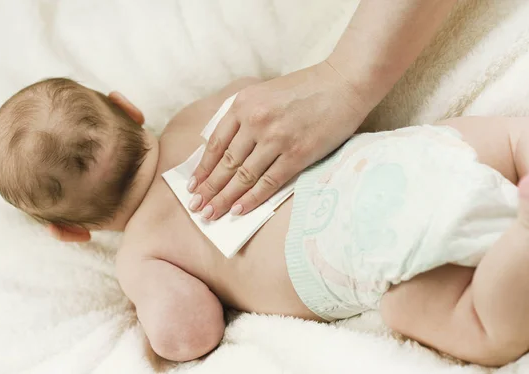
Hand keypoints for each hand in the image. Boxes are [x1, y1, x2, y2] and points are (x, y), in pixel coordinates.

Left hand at [189, 60, 373, 219]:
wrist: (343, 83)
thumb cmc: (305, 88)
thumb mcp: (264, 93)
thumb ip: (244, 116)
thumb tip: (226, 150)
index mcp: (244, 104)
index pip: (216, 144)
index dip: (203, 169)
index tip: (193, 186)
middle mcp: (256, 121)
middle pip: (227, 163)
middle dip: (210, 189)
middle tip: (197, 208)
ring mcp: (277, 138)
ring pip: (244, 176)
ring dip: (226, 198)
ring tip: (211, 214)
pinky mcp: (297, 153)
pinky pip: (269, 182)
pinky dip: (252, 198)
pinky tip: (239, 210)